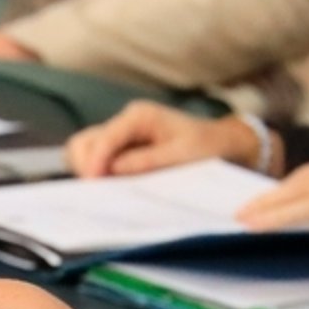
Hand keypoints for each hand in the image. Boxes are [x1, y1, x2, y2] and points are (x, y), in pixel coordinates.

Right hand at [66, 101, 260, 178]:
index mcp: (140, 116)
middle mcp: (126, 123)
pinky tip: (111, 189)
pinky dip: (98, 175)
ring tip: (105, 191)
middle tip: (98, 192)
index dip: (95, 162)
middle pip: (85, 143)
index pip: (104, 138)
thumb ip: (145, 162)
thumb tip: (113, 171)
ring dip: (89, 171)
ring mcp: (122, 137)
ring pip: (86, 151)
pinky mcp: (122, 151)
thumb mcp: (180, 156)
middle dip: (86, 167)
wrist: (223, 145)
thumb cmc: (206, 147)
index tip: (93, 185)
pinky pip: (98, 162)